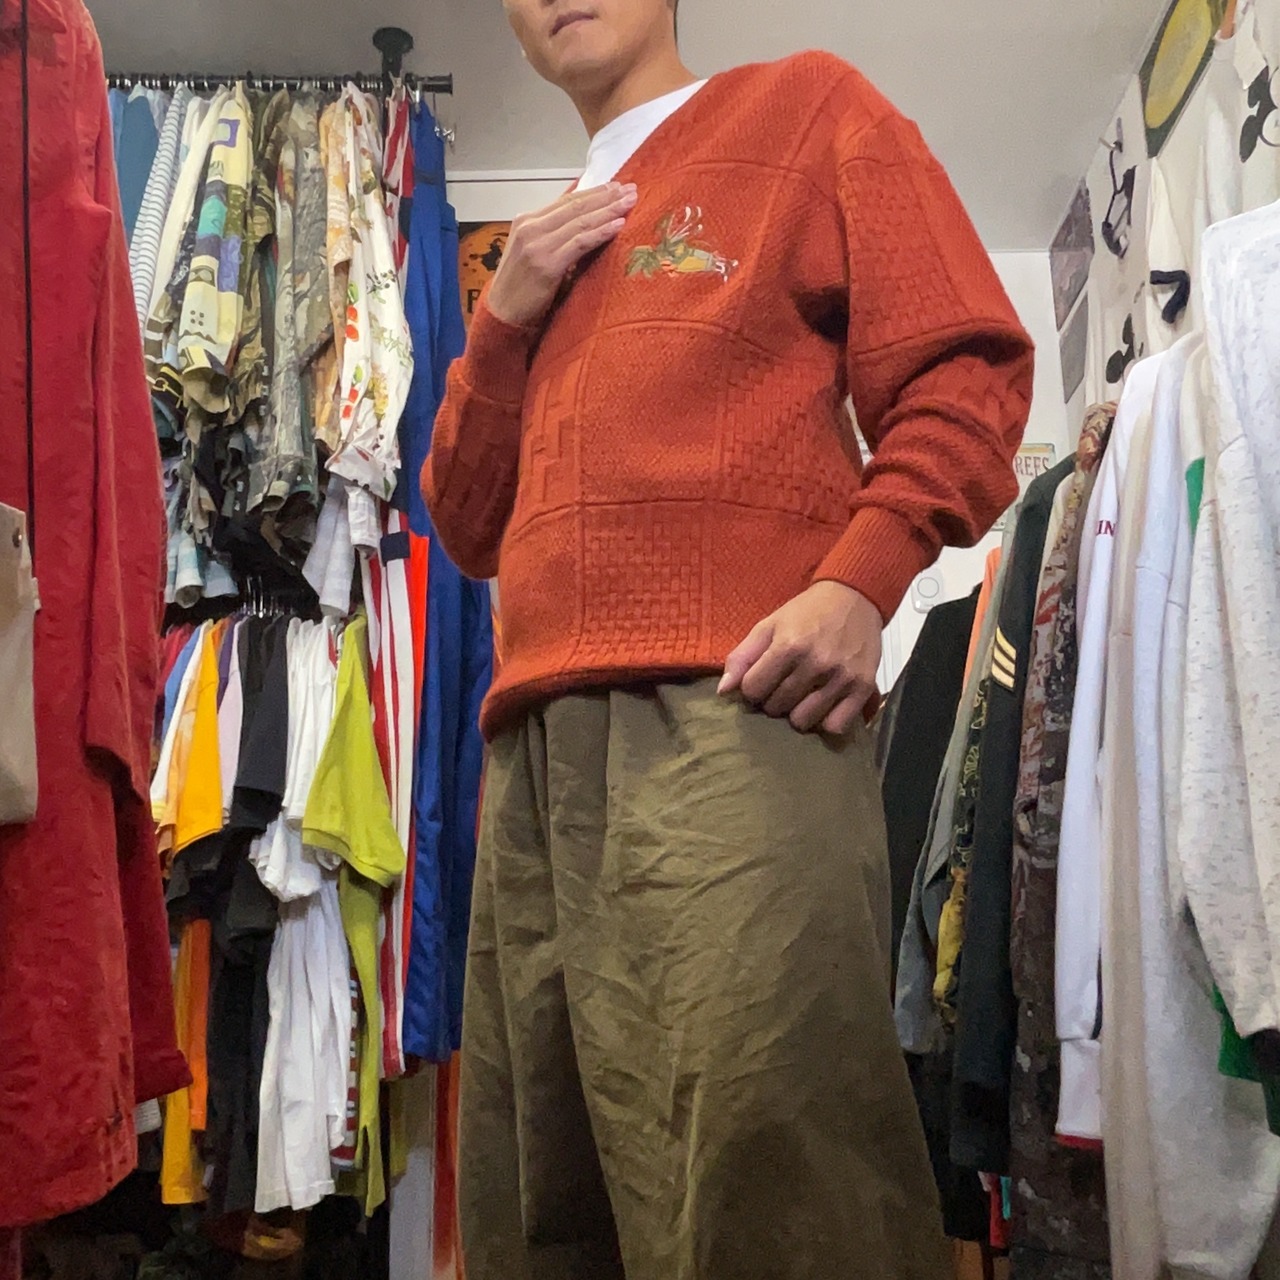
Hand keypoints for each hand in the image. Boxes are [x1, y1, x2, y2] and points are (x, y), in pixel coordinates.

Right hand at [487, 183, 638, 328]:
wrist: (502, 314)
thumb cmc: (521, 288)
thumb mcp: (533, 253)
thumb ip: (552, 236)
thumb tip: (584, 225)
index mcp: (526, 221)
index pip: (566, 201)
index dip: (593, 192)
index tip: (616, 186)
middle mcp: (530, 227)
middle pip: (575, 206)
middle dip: (605, 196)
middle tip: (631, 189)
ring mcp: (538, 245)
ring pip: (580, 221)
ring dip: (608, 210)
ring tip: (630, 202)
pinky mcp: (547, 264)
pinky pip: (580, 243)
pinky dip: (601, 232)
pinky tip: (618, 225)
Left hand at [718, 582, 882, 735]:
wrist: (854, 598)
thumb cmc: (807, 613)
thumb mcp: (769, 625)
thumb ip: (743, 657)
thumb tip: (723, 691)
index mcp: (789, 645)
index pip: (753, 689)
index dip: (753, 687)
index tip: (762, 679)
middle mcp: (816, 663)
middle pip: (776, 707)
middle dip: (773, 700)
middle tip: (783, 686)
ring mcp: (841, 677)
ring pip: (803, 721)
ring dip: (797, 713)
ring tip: (802, 696)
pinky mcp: (863, 687)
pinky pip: (836, 726)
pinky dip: (826, 721)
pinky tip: (823, 706)